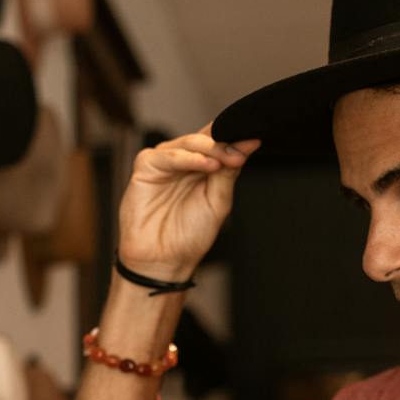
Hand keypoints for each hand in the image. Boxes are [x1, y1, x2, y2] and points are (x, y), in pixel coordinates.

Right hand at [117, 123, 260, 278]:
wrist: (164, 260)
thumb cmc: (189, 236)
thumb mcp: (218, 201)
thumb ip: (229, 172)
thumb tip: (248, 144)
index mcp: (203, 167)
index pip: (220, 142)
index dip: (235, 139)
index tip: (254, 141)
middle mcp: (184, 161)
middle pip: (205, 139)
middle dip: (224, 144)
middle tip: (240, 154)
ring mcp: (165, 162)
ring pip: (188, 142)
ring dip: (210, 149)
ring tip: (225, 161)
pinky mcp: (146, 167)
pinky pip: (168, 155)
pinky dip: (188, 157)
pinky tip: (205, 164)